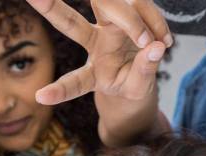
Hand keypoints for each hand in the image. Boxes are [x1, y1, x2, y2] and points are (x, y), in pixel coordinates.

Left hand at [23, 0, 169, 105]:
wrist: (140, 72)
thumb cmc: (132, 84)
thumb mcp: (139, 89)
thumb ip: (144, 71)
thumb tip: (155, 47)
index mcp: (93, 73)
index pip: (75, 82)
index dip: (60, 90)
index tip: (41, 96)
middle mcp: (93, 44)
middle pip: (71, 24)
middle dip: (52, 10)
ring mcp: (107, 26)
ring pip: (112, 6)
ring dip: (138, 22)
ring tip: (161, 43)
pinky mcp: (126, 12)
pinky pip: (138, 5)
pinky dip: (156, 21)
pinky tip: (164, 39)